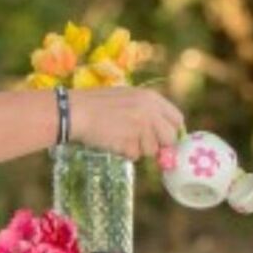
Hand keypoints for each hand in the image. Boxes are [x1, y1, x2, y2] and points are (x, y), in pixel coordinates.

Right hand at [70, 86, 184, 160]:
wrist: (76, 111)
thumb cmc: (98, 103)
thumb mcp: (128, 97)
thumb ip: (148, 111)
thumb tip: (164, 132)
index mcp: (152, 98)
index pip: (177, 119)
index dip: (171, 131)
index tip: (164, 138)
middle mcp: (150, 112)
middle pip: (169, 138)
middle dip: (158, 144)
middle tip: (142, 143)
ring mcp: (141, 128)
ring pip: (151, 150)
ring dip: (138, 149)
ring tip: (120, 136)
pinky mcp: (130, 143)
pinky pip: (134, 156)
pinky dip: (124, 152)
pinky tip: (112, 140)